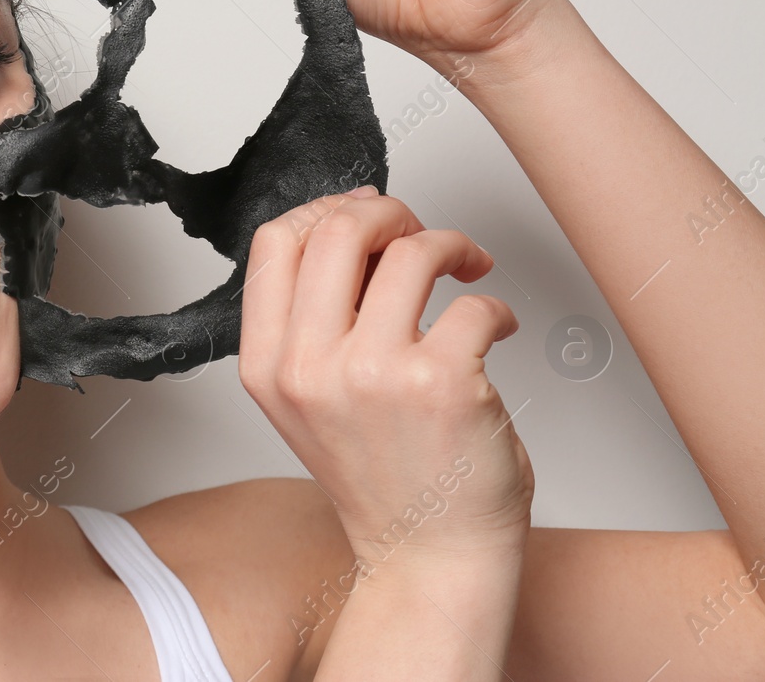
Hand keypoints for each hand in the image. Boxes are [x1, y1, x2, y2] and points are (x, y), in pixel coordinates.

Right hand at [238, 186, 534, 563]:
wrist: (429, 554)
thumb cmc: (384, 472)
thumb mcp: (313, 396)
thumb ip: (318, 317)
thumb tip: (357, 224)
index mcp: (269, 366)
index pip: (274, 242)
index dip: (325, 210)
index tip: (364, 216)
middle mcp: (309, 369)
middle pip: (336, 229)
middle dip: (390, 211)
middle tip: (418, 232)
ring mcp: (373, 375)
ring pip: (410, 250)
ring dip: (450, 244)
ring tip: (467, 267)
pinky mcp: (441, 384)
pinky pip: (473, 303)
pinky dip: (496, 305)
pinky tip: (495, 328)